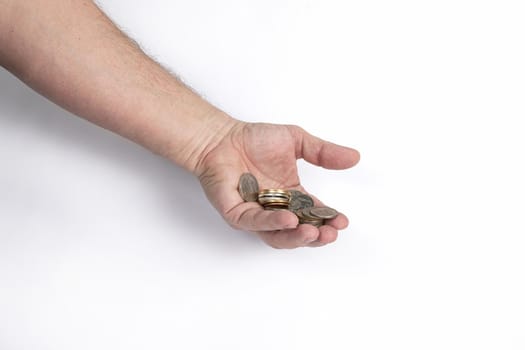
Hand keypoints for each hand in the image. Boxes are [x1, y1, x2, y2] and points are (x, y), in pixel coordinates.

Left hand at [196, 121, 359, 248]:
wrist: (222, 136)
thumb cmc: (254, 140)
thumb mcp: (296, 141)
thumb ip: (323, 152)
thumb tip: (354, 157)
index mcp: (291, 196)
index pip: (313, 214)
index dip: (328, 220)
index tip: (342, 221)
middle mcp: (275, 209)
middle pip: (298, 232)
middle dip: (316, 236)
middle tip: (330, 234)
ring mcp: (255, 214)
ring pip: (277, 236)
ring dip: (296, 237)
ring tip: (313, 232)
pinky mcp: (236, 213)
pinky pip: (254, 223)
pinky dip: (271, 223)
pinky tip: (288, 219)